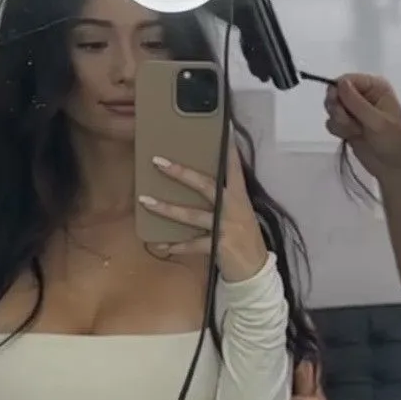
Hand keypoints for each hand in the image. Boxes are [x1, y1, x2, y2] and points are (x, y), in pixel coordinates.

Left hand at [139, 143, 268, 282]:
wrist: (255, 269)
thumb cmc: (244, 237)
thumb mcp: (239, 212)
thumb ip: (224, 197)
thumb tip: (199, 181)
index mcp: (239, 196)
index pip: (233, 168)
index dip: (229, 150)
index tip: (224, 130)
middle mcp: (232, 208)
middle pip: (205, 185)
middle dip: (181, 173)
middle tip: (159, 162)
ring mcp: (225, 227)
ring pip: (191, 215)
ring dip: (166, 209)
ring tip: (145, 201)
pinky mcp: (218, 246)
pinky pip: (191, 245)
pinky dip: (175, 246)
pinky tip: (159, 245)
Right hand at [324, 75, 400, 182]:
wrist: (396, 167)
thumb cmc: (394, 141)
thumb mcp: (377, 121)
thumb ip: (356, 103)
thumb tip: (339, 83)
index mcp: (375, 87)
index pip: (346, 80)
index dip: (338, 91)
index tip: (338, 106)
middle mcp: (363, 95)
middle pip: (335, 93)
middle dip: (338, 109)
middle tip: (350, 123)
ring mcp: (354, 111)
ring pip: (332, 108)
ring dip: (340, 122)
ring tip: (355, 132)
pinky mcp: (347, 125)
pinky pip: (331, 122)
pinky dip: (338, 130)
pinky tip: (351, 137)